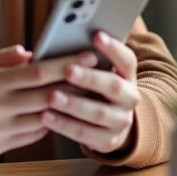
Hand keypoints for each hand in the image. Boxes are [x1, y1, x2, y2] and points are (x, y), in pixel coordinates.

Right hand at [0, 45, 98, 165]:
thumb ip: (3, 57)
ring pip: (42, 119)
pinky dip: (45, 125)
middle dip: (74, 85)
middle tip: (96, 76)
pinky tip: (56, 115)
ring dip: (64, 108)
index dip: (65, 64)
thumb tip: (29, 52)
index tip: (85, 56)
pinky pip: (30, 136)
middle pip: (46, 96)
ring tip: (83, 96)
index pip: (37, 72)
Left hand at [41, 31, 139, 154]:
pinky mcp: (107, 140)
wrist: (111, 121)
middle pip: (114, 87)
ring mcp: (121, 121)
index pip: (126, 59)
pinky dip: (64, 124)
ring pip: (99, 114)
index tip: (96, 35)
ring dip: (74, 104)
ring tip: (51, 96)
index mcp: (127, 74)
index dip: (113, 48)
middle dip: (90, 78)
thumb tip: (60, 38)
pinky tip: (46, 115)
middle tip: (68, 70)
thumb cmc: (94, 84)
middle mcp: (130, 98)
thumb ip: (83, 55)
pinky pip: (85, 134)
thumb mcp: (96, 69)